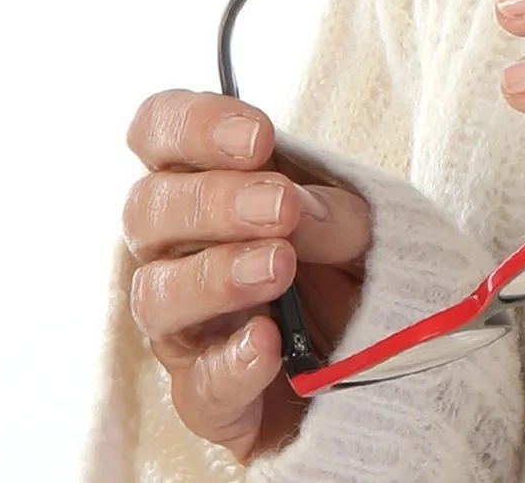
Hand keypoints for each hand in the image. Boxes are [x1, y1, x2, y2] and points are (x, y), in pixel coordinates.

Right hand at [123, 90, 373, 461]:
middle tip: (281, 206)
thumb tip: (294, 209)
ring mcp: (182, 327)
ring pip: (155, 296)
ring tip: (279, 267)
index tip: (258, 137)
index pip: (159, 131)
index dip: (193, 126)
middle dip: (213, 202)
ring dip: (217, 275)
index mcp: (203, 181)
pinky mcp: (206, 398)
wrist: (378, 361)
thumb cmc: (346, 265)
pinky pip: (197, 387)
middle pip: (146, 210)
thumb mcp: (360, 223)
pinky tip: (268, 344)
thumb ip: (331, 211)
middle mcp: (175, 250)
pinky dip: (231, 363)